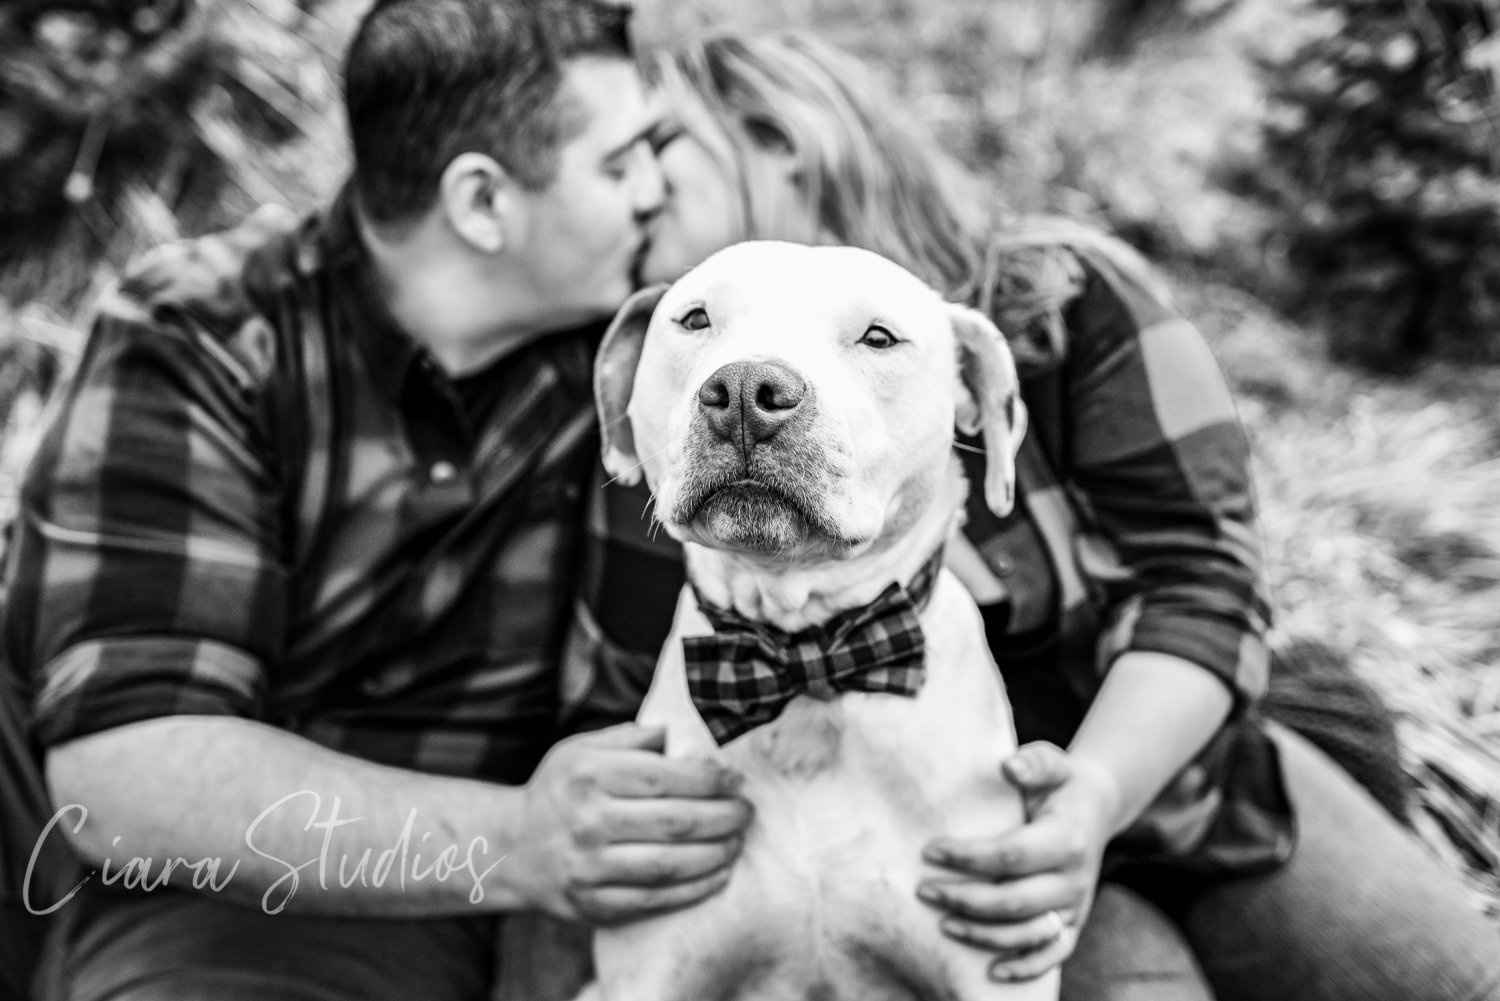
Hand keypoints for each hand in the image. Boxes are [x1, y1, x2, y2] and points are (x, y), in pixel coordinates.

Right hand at [510, 723, 752, 924]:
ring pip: (671, 864)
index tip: (736, 780)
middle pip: (676, 821)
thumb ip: (633, 737)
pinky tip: (718, 873)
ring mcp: (589, 867)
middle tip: (746, 812)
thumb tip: (685, 733)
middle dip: (724, 817)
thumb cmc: (560, 790)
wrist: (511, 850)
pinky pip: (656, 899)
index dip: (711, 779)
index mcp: (589, 773)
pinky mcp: (593, 903)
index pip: (665, 776)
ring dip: (717, 854)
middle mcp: (588, 819)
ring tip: (737, 841)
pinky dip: (695, 888)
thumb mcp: (582, 749)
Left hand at [917, 742, 1119, 982]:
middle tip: (923, 890)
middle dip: (964, 899)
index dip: (969, 856)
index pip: (1012, 855)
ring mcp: (1076, 905)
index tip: (930, 850)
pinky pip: (1053, 954)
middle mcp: (1074, 878)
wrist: (1097, 807)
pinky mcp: (1074, 923)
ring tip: (943, 924)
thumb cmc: (1060, 783)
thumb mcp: (1053, 762)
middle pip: (1015, 901)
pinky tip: (993, 972)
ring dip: (983, 934)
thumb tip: (1008, 766)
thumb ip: (1032, 762)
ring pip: (1028, 933)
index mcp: (1067, 838)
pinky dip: (1025, 968)